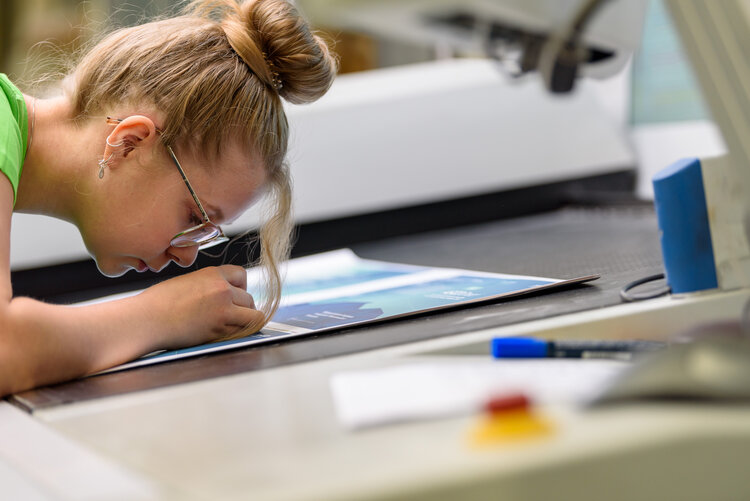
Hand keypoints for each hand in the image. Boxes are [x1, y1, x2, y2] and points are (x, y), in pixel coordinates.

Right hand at [139, 265, 263, 348]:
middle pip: (249, 298)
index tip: (234, 296)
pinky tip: (224, 333)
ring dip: (244, 322)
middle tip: (228, 315)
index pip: (241, 275)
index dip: (240, 287)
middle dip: (242, 308)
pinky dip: (239, 334)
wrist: (146, 320)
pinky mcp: (220, 328)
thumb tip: (225, 294)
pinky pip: (243, 330)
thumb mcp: (188, 283)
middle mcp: (221, 289)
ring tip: (228, 326)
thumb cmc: (159, 303)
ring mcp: (223, 308)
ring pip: (252, 315)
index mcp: (212, 274)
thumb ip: (209, 287)